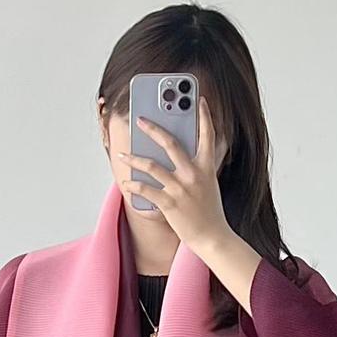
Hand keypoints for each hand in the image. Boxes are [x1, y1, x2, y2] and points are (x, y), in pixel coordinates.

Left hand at [123, 93, 229, 255]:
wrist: (212, 237)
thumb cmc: (209, 212)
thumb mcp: (209, 184)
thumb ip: (198, 167)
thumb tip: (184, 154)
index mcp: (206, 167)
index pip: (207, 135)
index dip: (204, 115)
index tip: (198, 99)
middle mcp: (193, 174)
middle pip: (171, 143)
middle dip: (153, 128)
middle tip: (140, 119)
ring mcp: (180, 189)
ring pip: (152, 166)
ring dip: (134, 159)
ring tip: (123, 155)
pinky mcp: (169, 204)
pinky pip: (146, 190)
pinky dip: (134, 186)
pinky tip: (126, 183)